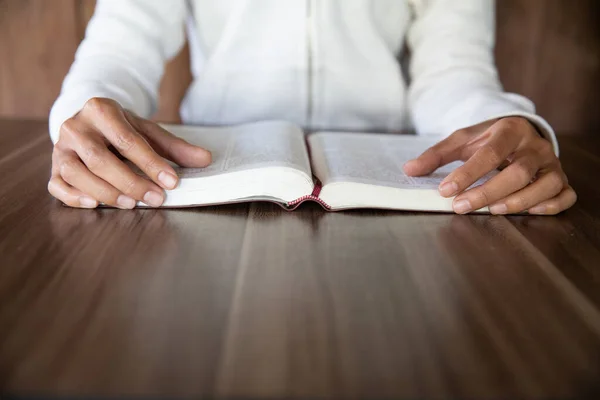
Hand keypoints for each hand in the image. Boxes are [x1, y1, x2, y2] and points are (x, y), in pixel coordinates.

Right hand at [49, 97, 211, 208]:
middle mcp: (76, 126)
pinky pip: (56, 185)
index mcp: (102, 110)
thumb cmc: (121, 129)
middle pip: (100, 159)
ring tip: (131, 204)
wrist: (89, 121)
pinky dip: (73, 197)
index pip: (128, 140)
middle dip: (130, 182)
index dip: (151, 164)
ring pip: (77, 173)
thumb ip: (175, 147)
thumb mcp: (148, 131)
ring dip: (105, 192)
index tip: (172, 182)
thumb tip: (205, 159)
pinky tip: (95, 204)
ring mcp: (61, 147)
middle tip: (155, 199)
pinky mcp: (54, 166)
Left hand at [403, 117, 576, 214]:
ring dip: (521, 201)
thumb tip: (409, 170)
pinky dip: (552, 205)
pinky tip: (531, 212)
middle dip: (488, 192)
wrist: (519, 131)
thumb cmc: (487, 139)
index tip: (446, 190)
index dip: (468, 174)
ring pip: (546, 184)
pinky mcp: (561, 178)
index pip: (489, 154)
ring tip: (494, 211)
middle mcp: (534, 146)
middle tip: (461, 207)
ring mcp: (551, 163)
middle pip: (518, 172)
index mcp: (509, 131)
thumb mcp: (461, 140)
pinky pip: (566, 194)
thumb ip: (436, 155)